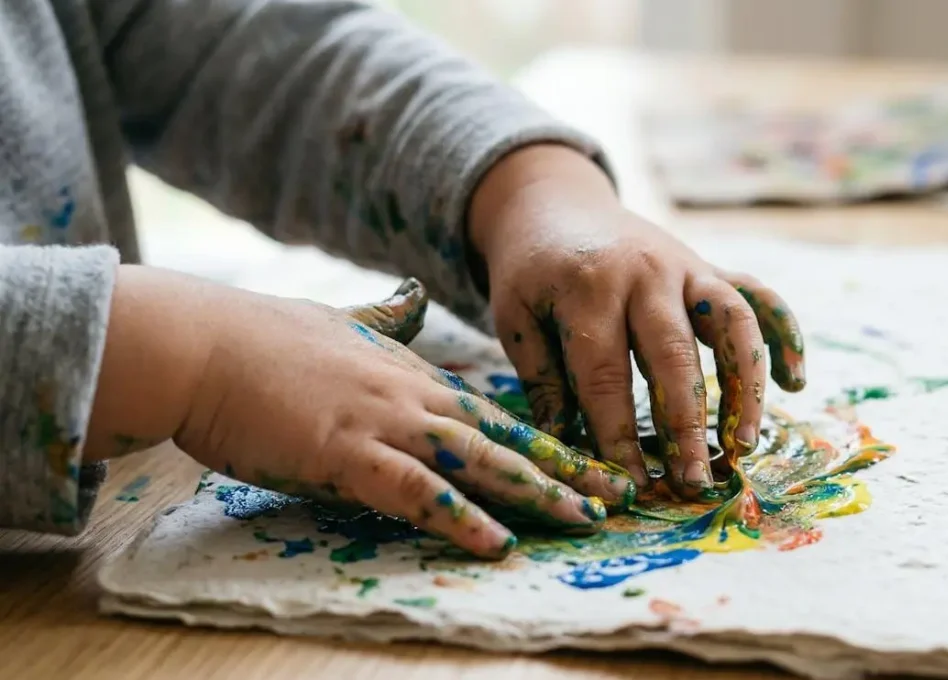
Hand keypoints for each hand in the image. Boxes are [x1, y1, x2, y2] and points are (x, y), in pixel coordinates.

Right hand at [86, 267, 634, 557]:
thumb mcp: (341, 321)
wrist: (201, 342)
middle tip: (619, 494)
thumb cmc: (262, 339)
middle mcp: (413, 397)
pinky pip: (416, 492)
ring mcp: (383, 423)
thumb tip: (411, 298)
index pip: (498, 415)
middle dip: (566, 470)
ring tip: (585, 519)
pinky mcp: (345, 453)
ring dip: (536, 494)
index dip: (549, 442)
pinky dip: (459, 518)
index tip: (594, 461)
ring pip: (478, 463)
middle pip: (506, 439)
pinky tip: (495, 542)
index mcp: (413, 375)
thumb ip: (384, 317)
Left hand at [469, 145, 805, 497]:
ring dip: (745, 387)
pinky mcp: (710, 267)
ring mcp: (686, 267)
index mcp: (589, 288)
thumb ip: (542, 380)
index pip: (606, 375)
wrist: (554, 201)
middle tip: (694, 482)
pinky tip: (795, 382)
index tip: (631, 485)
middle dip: (687, 425)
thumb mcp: (516, 318)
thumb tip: (564, 449)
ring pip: (733, 324)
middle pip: (675, 356)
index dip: (618, 435)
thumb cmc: (532, 272)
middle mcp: (646, 274)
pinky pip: (759, 296)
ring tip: (746, 443)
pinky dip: (784, 334)